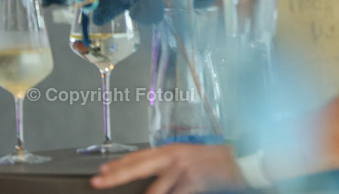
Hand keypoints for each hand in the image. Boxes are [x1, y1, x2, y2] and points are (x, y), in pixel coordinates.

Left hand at [91, 144, 243, 192]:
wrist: (240, 160)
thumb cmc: (216, 159)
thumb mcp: (189, 155)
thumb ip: (168, 163)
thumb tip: (148, 173)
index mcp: (171, 148)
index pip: (138, 155)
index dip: (118, 164)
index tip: (102, 171)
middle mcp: (174, 155)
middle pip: (137, 166)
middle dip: (115, 176)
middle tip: (98, 181)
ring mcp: (183, 168)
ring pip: (154, 189)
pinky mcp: (193, 180)